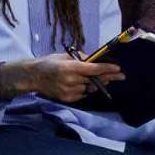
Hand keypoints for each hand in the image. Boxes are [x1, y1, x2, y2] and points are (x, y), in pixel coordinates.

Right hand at [0, 54, 123, 102]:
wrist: (33, 77)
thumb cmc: (49, 63)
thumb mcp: (64, 56)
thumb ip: (80, 59)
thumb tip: (95, 60)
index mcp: (70, 67)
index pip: (93, 69)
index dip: (106, 69)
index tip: (118, 69)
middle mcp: (71, 80)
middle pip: (95, 80)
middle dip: (108, 77)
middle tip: (121, 76)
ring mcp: (70, 91)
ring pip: (90, 88)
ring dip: (95, 84)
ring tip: (94, 78)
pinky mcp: (68, 99)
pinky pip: (83, 94)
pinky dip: (85, 89)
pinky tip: (81, 84)